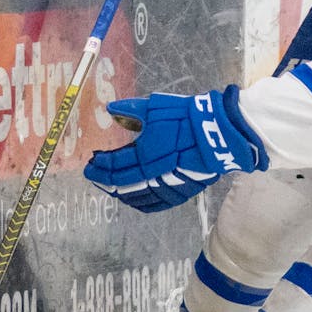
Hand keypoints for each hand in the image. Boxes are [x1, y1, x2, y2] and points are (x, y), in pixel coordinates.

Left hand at [83, 88, 267, 212]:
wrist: (221, 134)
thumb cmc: (188, 117)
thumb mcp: (156, 107)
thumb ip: (131, 110)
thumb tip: (111, 109)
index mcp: (144, 153)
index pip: (114, 164)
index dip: (100, 165)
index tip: (90, 163)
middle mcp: (152, 174)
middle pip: (122, 183)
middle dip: (105, 180)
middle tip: (95, 176)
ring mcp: (168, 185)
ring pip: (137, 197)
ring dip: (121, 193)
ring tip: (112, 187)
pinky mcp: (182, 192)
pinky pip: (156, 204)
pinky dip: (141, 204)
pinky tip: (135, 201)